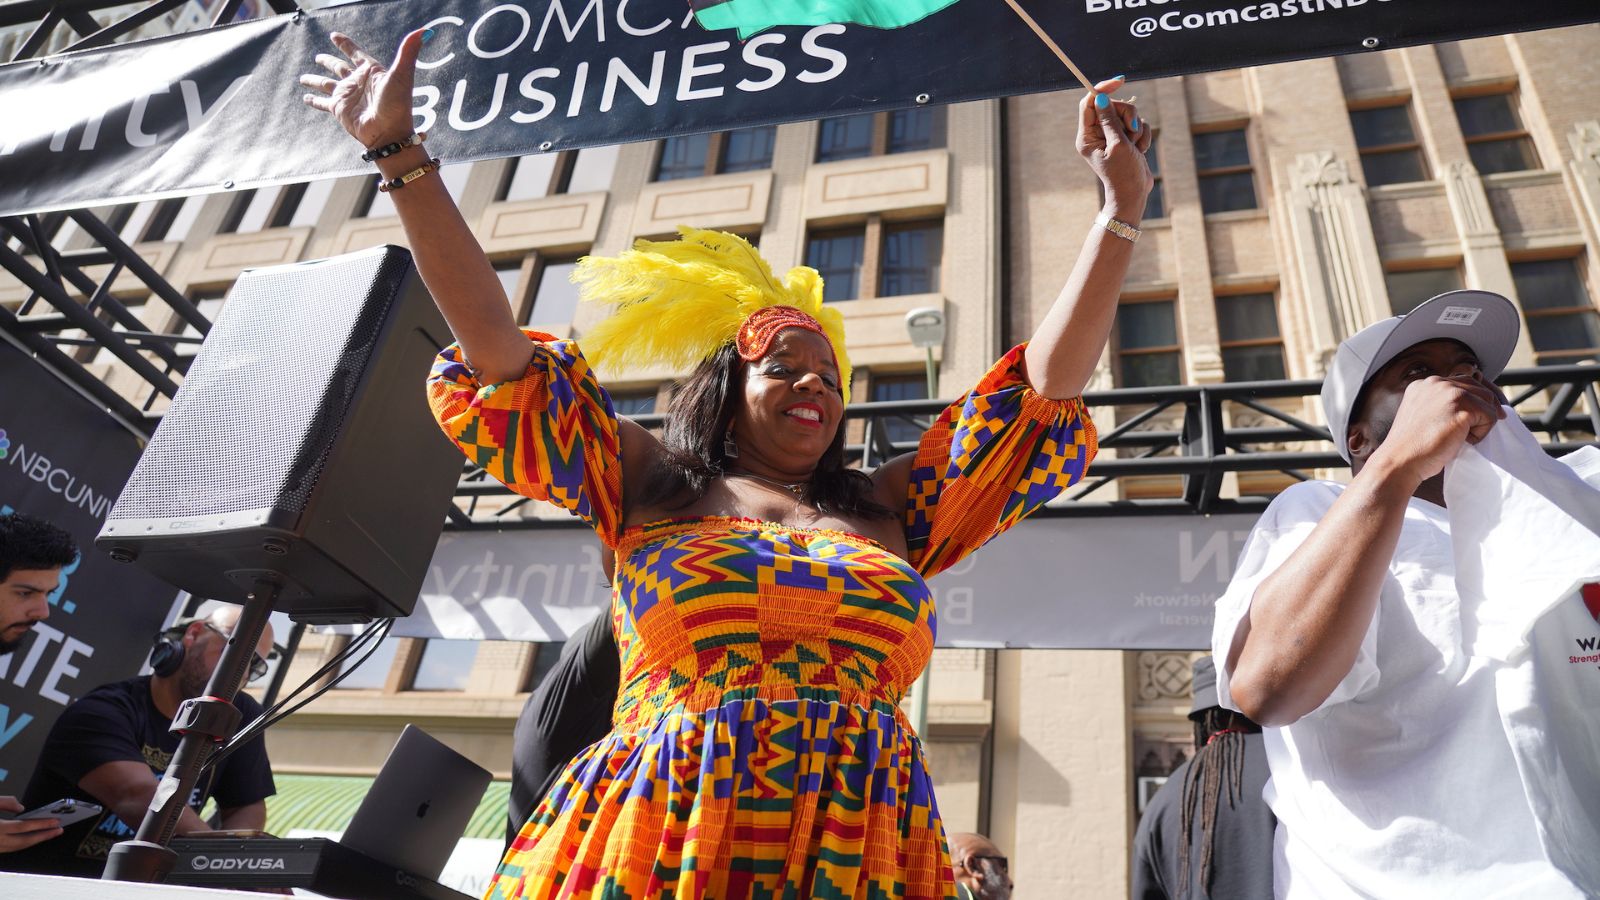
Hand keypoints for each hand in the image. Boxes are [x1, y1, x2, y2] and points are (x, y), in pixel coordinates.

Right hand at [0, 796, 61, 852]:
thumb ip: (5, 803)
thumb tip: (21, 807)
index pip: (23, 827)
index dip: (42, 824)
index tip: (55, 821)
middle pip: (25, 841)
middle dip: (44, 836)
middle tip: (58, 830)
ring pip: (18, 847)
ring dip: (35, 841)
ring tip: (49, 834)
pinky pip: (12, 848)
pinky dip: (24, 843)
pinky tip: (32, 838)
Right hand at [300, 30, 426, 148]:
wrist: (389, 133)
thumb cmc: (397, 105)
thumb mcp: (402, 75)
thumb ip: (407, 52)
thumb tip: (423, 31)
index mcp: (371, 73)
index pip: (356, 54)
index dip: (346, 45)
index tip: (334, 36)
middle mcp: (358, 83)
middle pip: (339, 68)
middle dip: (328, 62)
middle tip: (318, 57)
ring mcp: (347, 96)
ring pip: (326, 83)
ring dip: (315, 80)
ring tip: (303, 77)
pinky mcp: (339, 109)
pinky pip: (323, 102)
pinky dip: (314, 100)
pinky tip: (306, 97)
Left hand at [1076, 77, 1153, 219]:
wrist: (1135, 194)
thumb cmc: (1123, 174)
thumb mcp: (1118, 145)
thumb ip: (1110, 120)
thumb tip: (1100, 98)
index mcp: (1087, 136)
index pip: (1088, 103)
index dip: (1102, 90)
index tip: (1119, 81)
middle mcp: (1097, 134)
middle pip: (1112, 106)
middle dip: (1127, 115)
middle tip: (1131, 131)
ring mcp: (1112, 136)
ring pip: (1128, 114)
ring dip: (1136, 128)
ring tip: (1135, 148)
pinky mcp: (1126, 139)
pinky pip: (1137, 124)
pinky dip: (1142, 135)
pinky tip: (1140, 151)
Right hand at [1373, 374, 1504, 484]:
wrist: (1400, 461)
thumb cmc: (1411, 447)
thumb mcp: (1422, 415)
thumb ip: (1440, 405)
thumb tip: (1471, 407)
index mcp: (1424, 384)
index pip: (1462, 383)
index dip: (1474, 400)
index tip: (1478, 416)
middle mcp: (1437, 383)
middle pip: (1479, 388)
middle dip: (1483, 409)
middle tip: (1474, 431)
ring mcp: (1450, 393)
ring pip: (1488, 401)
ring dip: (1481, 422)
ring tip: (1461, 438)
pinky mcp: (1462, 407)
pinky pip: (1490, 417)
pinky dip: (1481, 433)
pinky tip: (1461, 441)